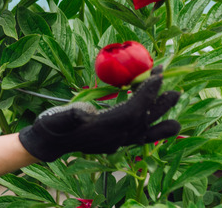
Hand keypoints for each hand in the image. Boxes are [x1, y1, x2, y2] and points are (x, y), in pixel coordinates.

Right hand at [18, 70, 180, 161]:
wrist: (47, 143)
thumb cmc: (50, 127)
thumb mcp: (56, 118)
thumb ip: (71, 115)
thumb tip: (86, 112)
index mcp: (103, 129)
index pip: (132, 111)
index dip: (147, 94)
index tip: (158, 76)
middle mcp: (114, 138)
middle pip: (144, 121)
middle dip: (160, 103)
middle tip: (175, 88)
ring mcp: (115, 142)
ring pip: (145, 130)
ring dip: (161, 116)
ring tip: (175, 101)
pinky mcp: (113, 142)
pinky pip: (139, 136)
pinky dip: (151, 126)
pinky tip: (159, 120)